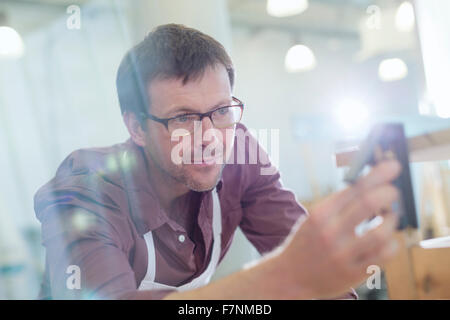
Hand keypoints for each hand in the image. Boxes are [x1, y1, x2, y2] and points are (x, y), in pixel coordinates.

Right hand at [277, 160, 401, 298]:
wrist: (289, 278)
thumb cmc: (305, 244)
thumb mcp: (313, 219)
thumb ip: (337, 206)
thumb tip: (369, 186)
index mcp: (319, 215)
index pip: (353, 188)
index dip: (377, 175)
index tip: (393, 166)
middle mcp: (330, 233)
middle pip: (369, 204)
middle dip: (388, 193)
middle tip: (393, 192)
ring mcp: (342, 255)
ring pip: (381, 232)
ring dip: (392, 221)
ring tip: (390, 218)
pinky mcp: (352, 274)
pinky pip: (383, 256)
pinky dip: (392, 244)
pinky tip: (388, 240)